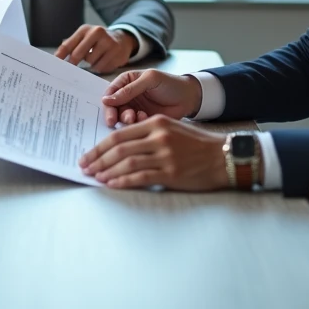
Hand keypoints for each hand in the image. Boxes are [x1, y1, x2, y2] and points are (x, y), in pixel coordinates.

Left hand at [55, 25, 137, 73]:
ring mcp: (109, 43)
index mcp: (85, 29)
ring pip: (91, 63)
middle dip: (74, 63)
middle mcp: (97, 33)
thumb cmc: (97, 40)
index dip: (60, 55)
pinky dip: (100, 67)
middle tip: (72, 68)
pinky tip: (104, 61)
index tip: (55, 64)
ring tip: (95, 59)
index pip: (68, 44)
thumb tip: (56, 57)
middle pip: (78, 54)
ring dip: (90, 65)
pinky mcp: (117, 53)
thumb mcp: (84, 37)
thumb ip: (71, 45)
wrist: (121, 39)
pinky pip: (102, 67)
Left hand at [78, 115, 228, 190]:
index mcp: (156, 123)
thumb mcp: (171, 129)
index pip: (119, 135)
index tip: (87, 155)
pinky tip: (112, 184)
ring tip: (95, 177)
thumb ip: (147, 134)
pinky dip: (123, 181)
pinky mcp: (171, 173)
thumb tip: (120, 146)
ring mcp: (164, 155)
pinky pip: (140, 177)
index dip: (99, 147)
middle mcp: (158, 137)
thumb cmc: (196, 144)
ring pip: (126, 162)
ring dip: (107, 171)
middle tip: (84, 167)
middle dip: (97, 159)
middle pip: (118, 148)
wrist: (224, 156)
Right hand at [101, 69, 202, 125]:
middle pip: (113, 107)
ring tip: (134, 117)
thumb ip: (129, 89)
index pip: (110, 92)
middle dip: (113, 114)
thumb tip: (107, 99)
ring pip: (121, 116)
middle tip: (115, 121)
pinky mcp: (142, 120)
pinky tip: (144, 118)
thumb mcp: (149, 80)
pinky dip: (136, 123)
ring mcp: (134, 108)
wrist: (189, 98)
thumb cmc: (170, 84)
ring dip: (125, 119)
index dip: (107, 102)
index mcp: (127, 81)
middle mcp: (128, 95)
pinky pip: (133, 125)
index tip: (108, 110)